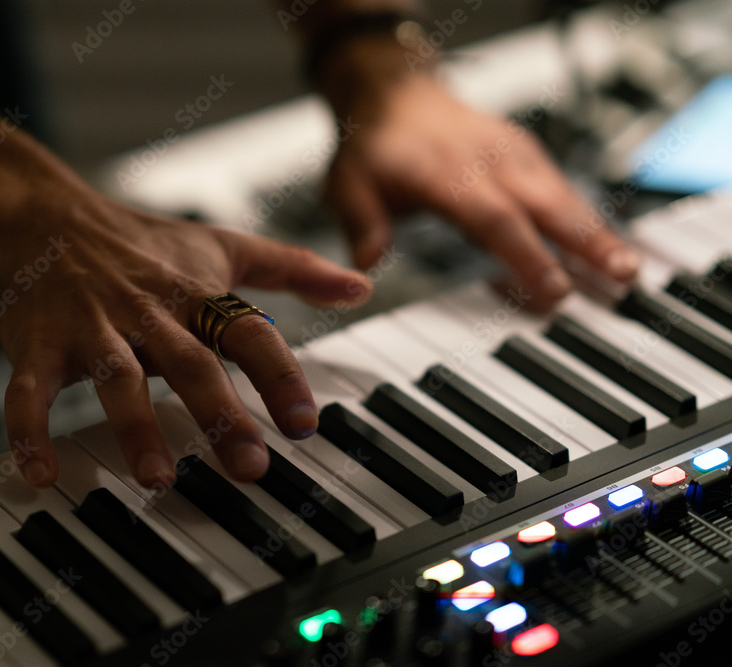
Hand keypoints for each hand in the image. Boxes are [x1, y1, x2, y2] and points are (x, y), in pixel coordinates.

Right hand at [0, 180, 371, 487]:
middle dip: (221, 413)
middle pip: (189, 362)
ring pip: (116, 377)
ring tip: (158, 477)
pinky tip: (40, 472)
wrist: (48, 216)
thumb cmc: (144, 243)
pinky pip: (29, 390)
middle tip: (249, 466)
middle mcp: (148, 311)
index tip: (305, 425)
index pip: (247, 332)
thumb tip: (360, 284)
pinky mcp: (39, 343)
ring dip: (136, 427)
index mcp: (194, 293)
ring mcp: (91, 327)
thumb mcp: (223, 246)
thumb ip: (292, 267)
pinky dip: (29, 430)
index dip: (279, 376)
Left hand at [325, 71, 639, 307]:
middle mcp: (488, 162)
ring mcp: (513, 155)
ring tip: (629, 269)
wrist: (396, 95)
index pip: (493, 219)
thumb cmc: (376, 147)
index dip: (526, 255)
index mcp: (447, 173)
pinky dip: (585, 218)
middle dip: (586, 243)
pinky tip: (606, 248)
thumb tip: (365, 264)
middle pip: (545, 205)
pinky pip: (560, 188)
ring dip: (597, 233)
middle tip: (622, 276)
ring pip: (563, 196)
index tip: (554, 288)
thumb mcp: (349, 184)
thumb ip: (362, 223)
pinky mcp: (526, 155)